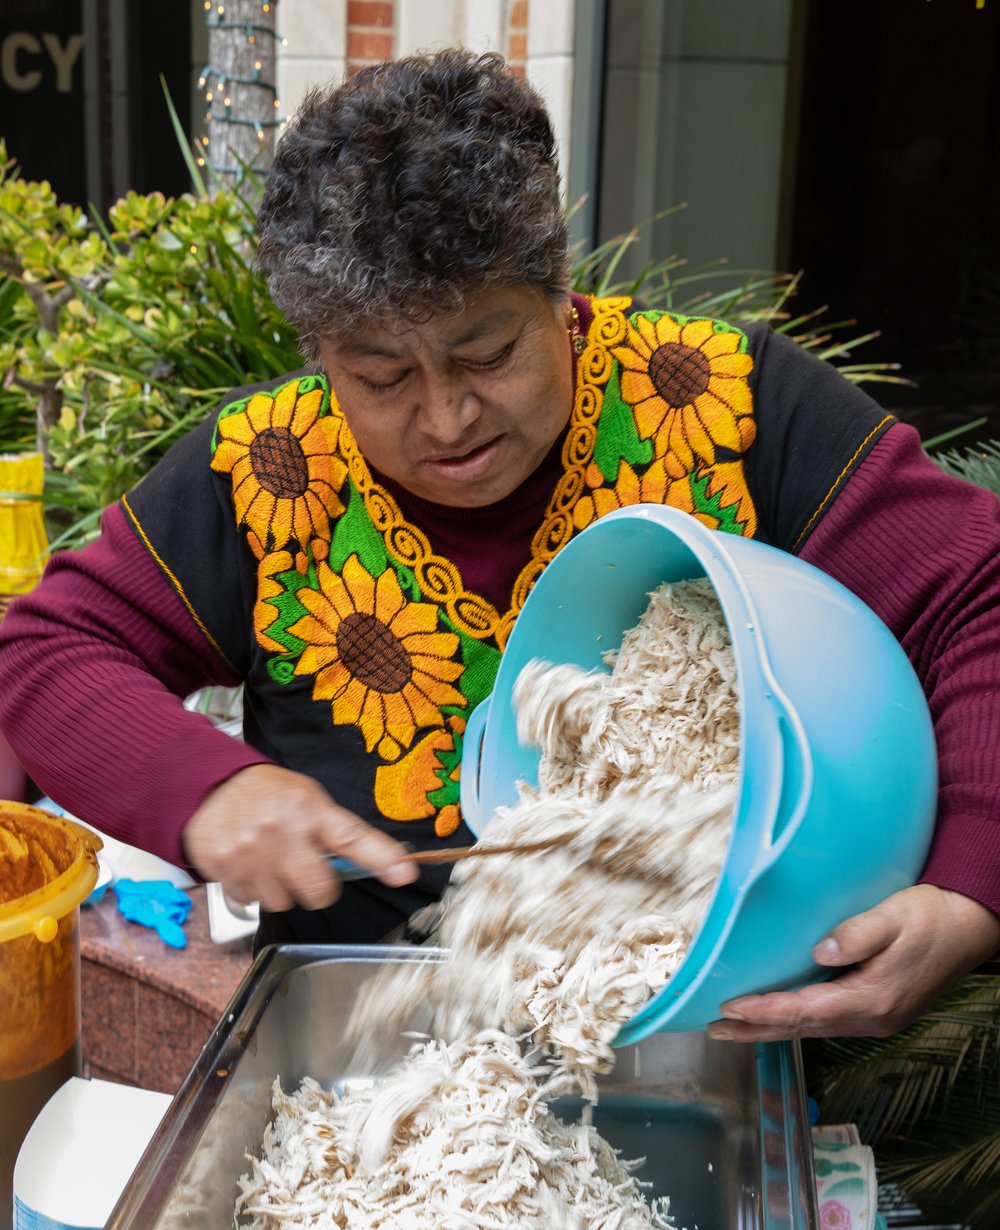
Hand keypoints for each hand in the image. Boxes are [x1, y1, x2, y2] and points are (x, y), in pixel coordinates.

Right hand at [182, 763, 417, 911]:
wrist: (208, 785)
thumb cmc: (266, 794)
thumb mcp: (306, 798)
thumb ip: (333, 831)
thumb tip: (374, 865)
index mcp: (309, 809)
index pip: (353, 838)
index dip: (382, 858)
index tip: (404, 873)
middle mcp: (282, 831)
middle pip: (319, 891)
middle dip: (317, 888)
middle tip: (305, 869)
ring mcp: (251, 853)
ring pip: (282, 901)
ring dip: (280, 889)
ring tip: (269, 861)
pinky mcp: (224, 868)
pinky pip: (250, 901)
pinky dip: (251, 888)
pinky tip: (247, 864)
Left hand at [707, 884, 999, 1041]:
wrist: (971, 926)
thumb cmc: (933, 916)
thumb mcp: (895, 916)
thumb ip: (857, 934)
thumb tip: (820, 951)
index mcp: (873, 998)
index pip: (805, 1009)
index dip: (765, 1010)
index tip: (730, 1007)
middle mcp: (871, 1017)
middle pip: (802, 1027)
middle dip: (756, 1029)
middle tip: (714, 1028)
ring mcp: (875, 1017)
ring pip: (811, 1028)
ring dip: (771, 1027)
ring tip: (733, 1026)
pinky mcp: (876, 1008)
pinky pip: (824, 1020)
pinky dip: (794, 1020)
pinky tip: (777, 1016)